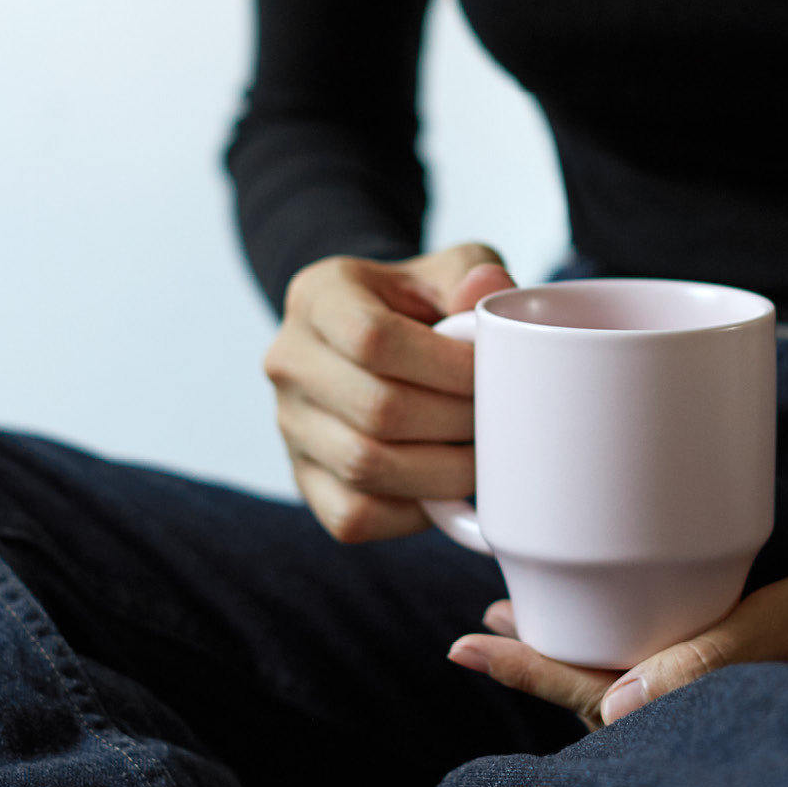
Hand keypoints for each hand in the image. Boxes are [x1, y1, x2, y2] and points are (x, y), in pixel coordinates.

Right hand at [265, 243, 516, 541]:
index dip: (446, 366)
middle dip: (456, 421)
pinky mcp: (303, 479)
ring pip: (365, 466)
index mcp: (318, 296)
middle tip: (498, 418)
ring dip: (442, 471)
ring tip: (480, 452)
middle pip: (376, 408)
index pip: (373, 338)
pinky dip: (412, 511)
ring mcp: (289, 425)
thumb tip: (488, 288)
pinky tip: (444, 486)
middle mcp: (289, 360)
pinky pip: (354, 515)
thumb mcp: (445, 271)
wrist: (372, 341)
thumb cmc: (419, 306)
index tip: (492, 372)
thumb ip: (472, 274)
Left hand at [447, 569, 787, 729]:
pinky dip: (604, 651)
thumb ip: (701, 662)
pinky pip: (641, 673)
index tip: (464, 648)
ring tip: (513, 623)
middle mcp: (679, 707)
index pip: (585, 690)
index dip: (524, 670)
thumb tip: (613, 712)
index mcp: (686, 701)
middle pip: (584, 690)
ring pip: (608, 685)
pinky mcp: (710, 681)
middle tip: (475, 636)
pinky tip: (586, 624)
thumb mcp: (778, 631)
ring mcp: (693, 697)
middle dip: (529, 661)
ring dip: (563, 655)